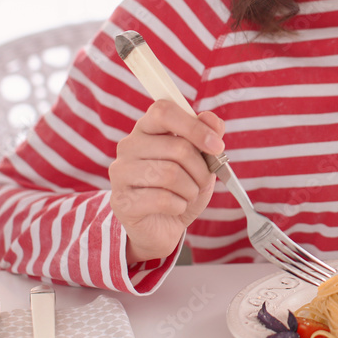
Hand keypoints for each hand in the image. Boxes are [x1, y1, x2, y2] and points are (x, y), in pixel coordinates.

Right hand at [109, 100, 224, 263]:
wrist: (164, 226)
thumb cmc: (181, 188)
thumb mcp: (202, 161)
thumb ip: (208, 136)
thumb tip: (211, 119)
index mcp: (147, 128)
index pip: (164, 111)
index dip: (194, 126)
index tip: (217, 146)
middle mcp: (128, 146)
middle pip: (177, 147)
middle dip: (201, 169)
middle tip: (202, 181)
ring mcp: (120, 173)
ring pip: (170, 174)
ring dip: (191, 189)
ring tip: (188, 194)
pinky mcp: (121, 201)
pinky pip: (162, 199)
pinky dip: (180, 205)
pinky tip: (176, 207)